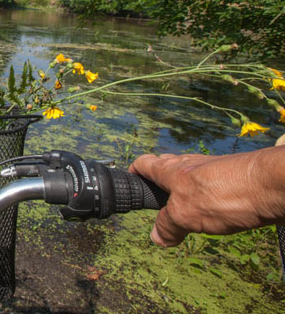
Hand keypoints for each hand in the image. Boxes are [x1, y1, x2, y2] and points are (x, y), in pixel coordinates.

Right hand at [129, 148, 284, 246]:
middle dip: (160, 179)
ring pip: (191, 175)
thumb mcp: (185, 215)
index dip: (135, 171)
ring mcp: (212, 169)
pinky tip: (215, 208)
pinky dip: (207, 194)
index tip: (130, 178)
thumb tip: (155, 237)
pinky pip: (212, 183)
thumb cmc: (222, 194)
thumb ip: (168, 225)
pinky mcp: (233, 177)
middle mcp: (189, 165)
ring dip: (185, 188)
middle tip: (158, 198)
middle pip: (167, 166)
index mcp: (171, 170)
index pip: (145, 163)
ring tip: (186, 208)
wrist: (269, 185)